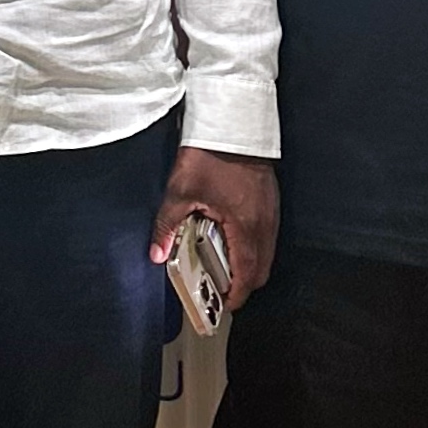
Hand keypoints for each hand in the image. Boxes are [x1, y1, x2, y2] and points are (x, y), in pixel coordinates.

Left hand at [152, 147, 277, 309]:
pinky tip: (231, 239)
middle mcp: (265, 224)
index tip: (221, 305)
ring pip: (266, 253)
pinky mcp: (271, 200)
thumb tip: (156, 254)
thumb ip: (167, 225)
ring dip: (248, 265)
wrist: (234, 122)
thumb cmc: (209, 155)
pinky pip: (267, 235)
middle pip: (262, 270)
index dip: (235, 295)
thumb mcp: (180, 191)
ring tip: (222, 266)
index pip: (247, 275)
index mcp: (246, 227)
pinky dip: (253, 246)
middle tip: (219, 288)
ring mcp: (271, 212)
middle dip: (242, 284)